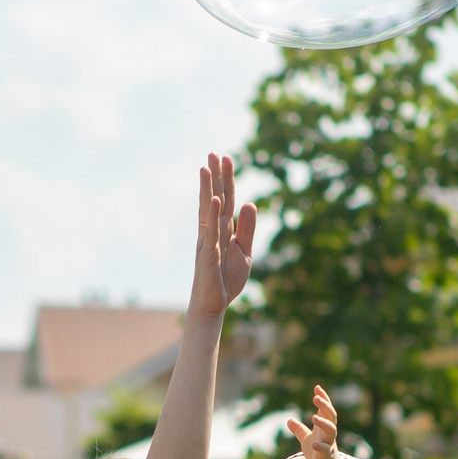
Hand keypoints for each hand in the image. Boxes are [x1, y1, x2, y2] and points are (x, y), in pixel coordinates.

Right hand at [188, 153, 256, 319]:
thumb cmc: (226, 279)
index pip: (227, 199)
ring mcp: (208, 240)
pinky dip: (214, 214)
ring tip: (207, 168)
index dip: (227, 180)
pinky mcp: (208, 254)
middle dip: (215, 176)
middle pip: (215, 198)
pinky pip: (211, 231)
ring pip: (208, 210)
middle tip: (213, 153)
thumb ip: (247, 228)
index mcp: (222, 229)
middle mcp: (212, 230)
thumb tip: (250, 203)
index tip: (225, 159)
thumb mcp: (244, 251)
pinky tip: (216, 199)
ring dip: (209, 189)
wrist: (214, 304)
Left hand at [283, 385, 344, 458]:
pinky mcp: (326, 456)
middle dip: (325, 406)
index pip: (326, 410)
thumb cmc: (317, 452)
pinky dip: (320, 447)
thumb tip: (288, 420)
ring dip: (323, 423)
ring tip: (314, 417)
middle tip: (316, 398)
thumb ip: (299, 429)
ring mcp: (329, 444)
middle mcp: (328, 433)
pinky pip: (325, 450)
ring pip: (331, 430)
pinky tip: (313, 445)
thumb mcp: (306, 439)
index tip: (317, 388)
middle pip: (331, 416)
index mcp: (324, 427)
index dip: (323, 399)